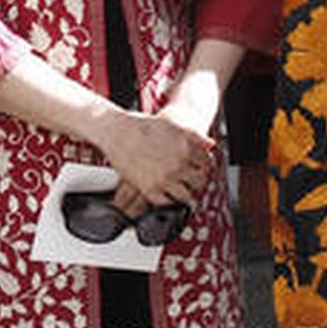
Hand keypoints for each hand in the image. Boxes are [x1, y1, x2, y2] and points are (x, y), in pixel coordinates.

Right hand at [96, 108, 214, 207]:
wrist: (116, 130)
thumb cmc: (142, 125)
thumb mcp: (173, 125)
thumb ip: (195, 136)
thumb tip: (211, 145)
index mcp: (186, 149)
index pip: (206, 165)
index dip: (203, 167)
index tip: (198, 169)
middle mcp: (178, 165)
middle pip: (198, 183)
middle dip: (195, 182)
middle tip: (189, 182)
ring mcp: (164, 179)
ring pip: (185, 197)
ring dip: (183, 194)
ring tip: (179, 191)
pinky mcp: (149, 189)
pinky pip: (165, 202)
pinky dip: (166, 200)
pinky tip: (164, 194)